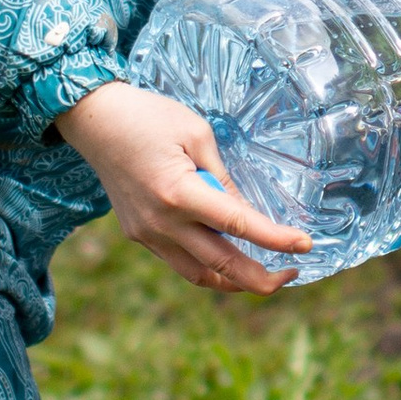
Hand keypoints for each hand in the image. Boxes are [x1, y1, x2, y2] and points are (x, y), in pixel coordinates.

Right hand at [53, 79, 309, 292]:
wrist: (95, 121)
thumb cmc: (149, 117)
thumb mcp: (197, 135)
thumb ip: (223, 178)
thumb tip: (245, 213)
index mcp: (180, 193)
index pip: (239, 226)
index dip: (277, 240)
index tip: (305, 246)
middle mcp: (162, 222)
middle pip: (222, 266)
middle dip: (262, 278)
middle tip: (292, 273)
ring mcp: (147, 234)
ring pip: (199, 275)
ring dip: (234, 282)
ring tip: (265, 274)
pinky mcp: (139, 234)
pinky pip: (180, 263)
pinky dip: (208, 268)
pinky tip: (229, 258)